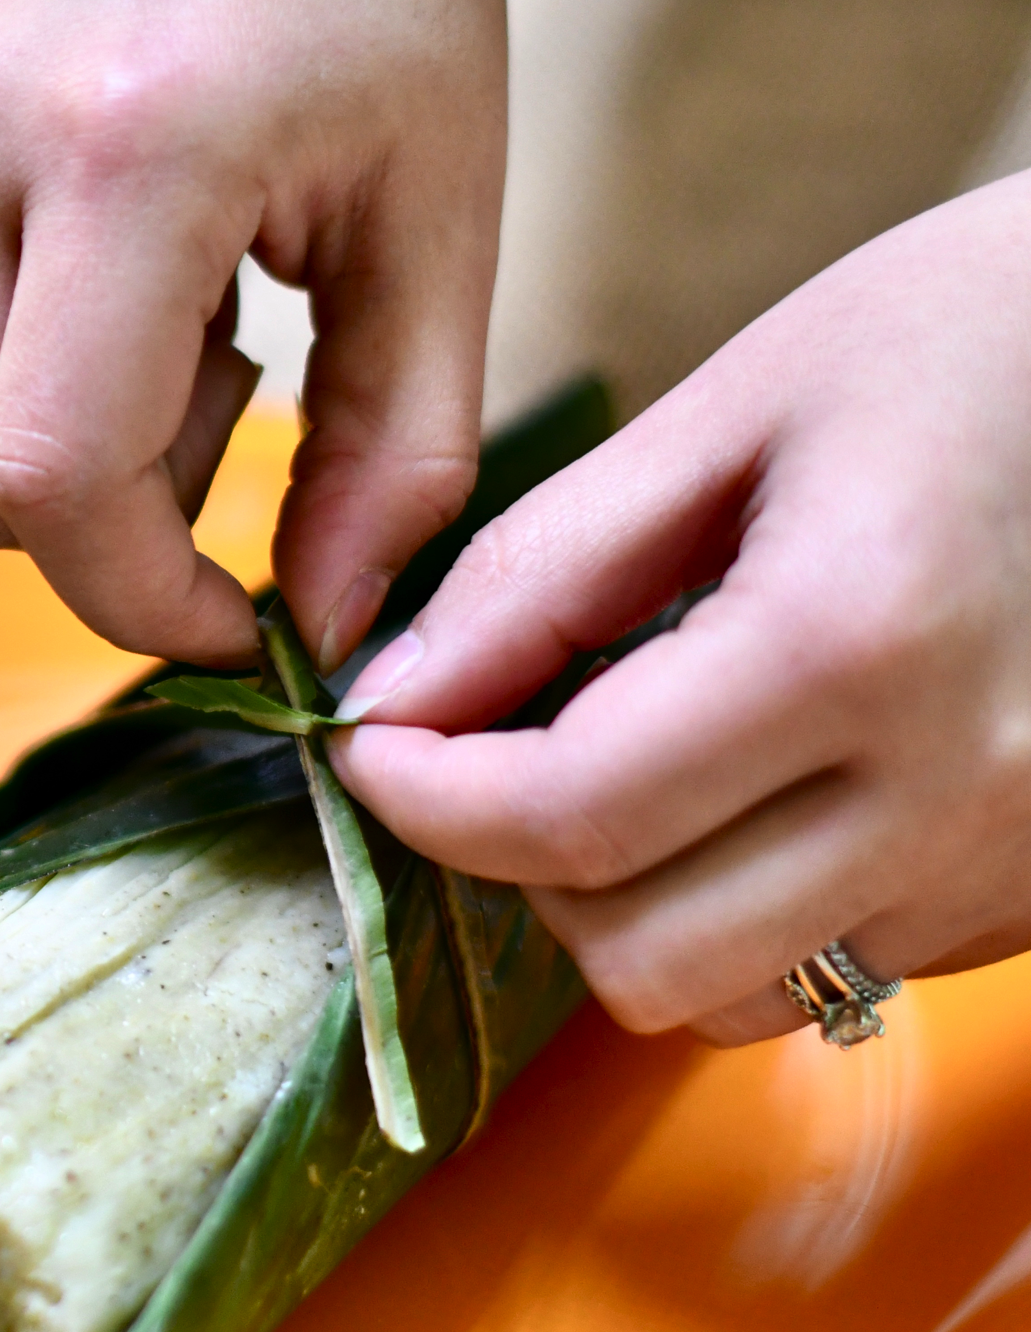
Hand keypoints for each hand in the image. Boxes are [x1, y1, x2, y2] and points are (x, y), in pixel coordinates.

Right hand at [0, 0, 507, 668]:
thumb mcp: (441, 197)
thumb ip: (398, 443)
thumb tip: (331, 631)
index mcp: (126, 154)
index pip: (46, 485)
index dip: (138, 598)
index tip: (233, 615)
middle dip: (92, 526)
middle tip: (228, 412)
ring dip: (65, 412)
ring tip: (194, 278)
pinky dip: (32, 314)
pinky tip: (127, 205)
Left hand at [331, 175, 1030, 1044]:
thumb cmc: (975, 334)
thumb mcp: (738, 407)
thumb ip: (543, 571)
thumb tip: (387, 697)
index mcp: (855, 641)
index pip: (569, 817)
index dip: (423, 799)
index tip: (366, 741)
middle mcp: (957, 789)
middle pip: (643, 957)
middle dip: (522, 865)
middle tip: (495, 745)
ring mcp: (1020, 860)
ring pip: (737, 997)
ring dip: (634, 906)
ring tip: (634, 759)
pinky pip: (839, 967)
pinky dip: (752, 905)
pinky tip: (764, 778)